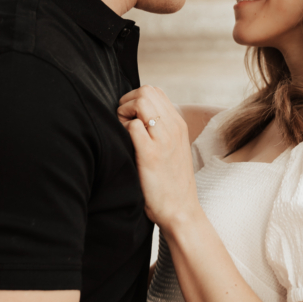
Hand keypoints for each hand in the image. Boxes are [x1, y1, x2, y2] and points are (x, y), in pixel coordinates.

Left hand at [117, 86, 201, 229]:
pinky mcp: (151, 155)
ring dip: (124, 113)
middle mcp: (174, 128)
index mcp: (179, 125)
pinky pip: (133, 126)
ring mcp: (164, 140)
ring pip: (141, 101)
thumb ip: (161, 131)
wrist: (180, 210)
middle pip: (146, 91)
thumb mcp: (173, 150)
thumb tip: (137, 117)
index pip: (155, 91)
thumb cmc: (170, 183)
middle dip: (127, 102)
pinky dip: (122, 130)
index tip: (129, 119)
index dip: (135, 99)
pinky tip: (124, 145)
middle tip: (123, 124)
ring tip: (123, 133)